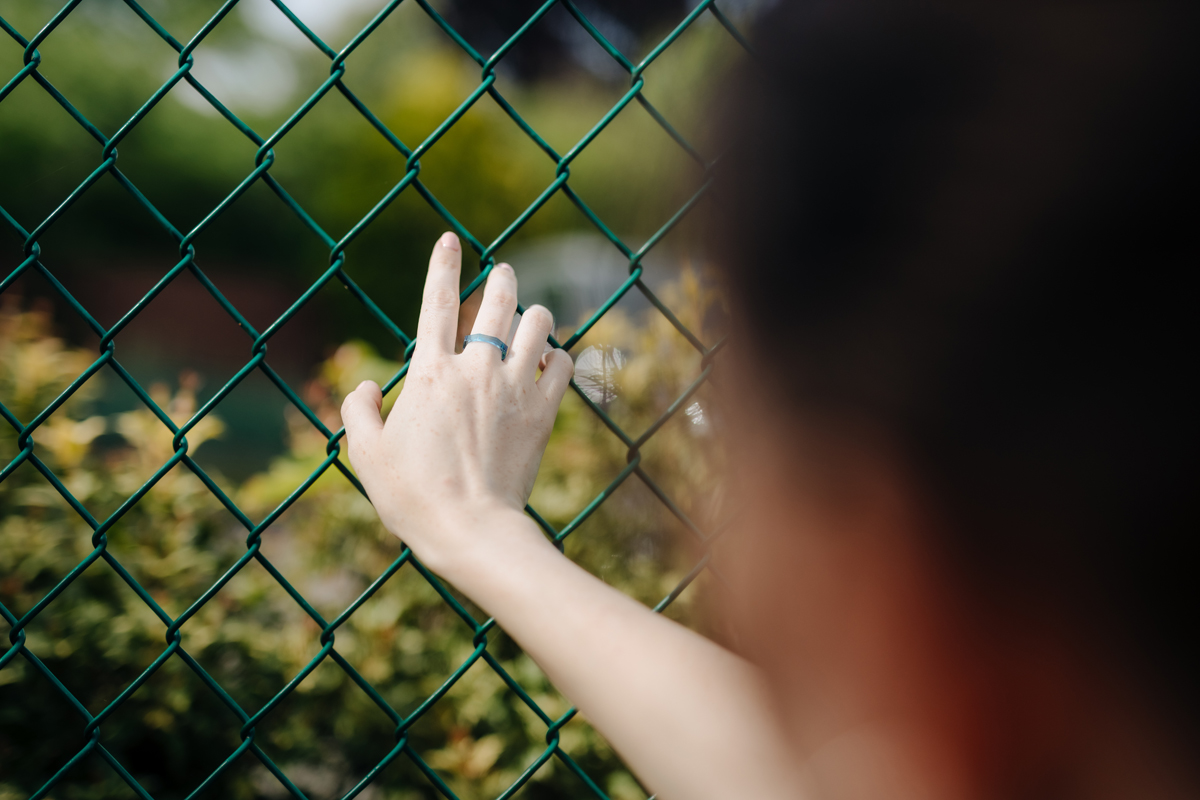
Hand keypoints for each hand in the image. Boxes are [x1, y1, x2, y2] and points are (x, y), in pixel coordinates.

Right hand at [340, 232, 573, 573]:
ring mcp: (514, 389)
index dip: (442, 266)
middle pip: (499, 303)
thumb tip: (363, 386)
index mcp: (430, 372)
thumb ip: (358, 412)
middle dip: (503, 280)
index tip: (450, 239)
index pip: (437, 302)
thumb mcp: (366, 454)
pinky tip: (551, 360)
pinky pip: (561, 366)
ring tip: (535, 315)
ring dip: (537, 314)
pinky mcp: (543, 413)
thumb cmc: (412, 496)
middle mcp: (476, 370)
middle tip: (505, 272)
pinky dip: (557, 357)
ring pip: (538, 326)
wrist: (470, 528)